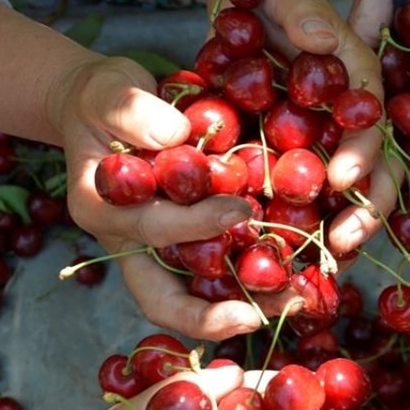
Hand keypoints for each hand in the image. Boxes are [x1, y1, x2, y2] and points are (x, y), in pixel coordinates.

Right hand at [52, 56, 273, 340]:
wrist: (115, 106)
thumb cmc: (105, 99)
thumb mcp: (107, 92)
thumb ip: (130, 110)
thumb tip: (175, 134)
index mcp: (103, 212)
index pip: (151, 229)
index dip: (195, 225)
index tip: (241, 210)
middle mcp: (134, 244)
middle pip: (167, 300)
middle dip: (213, 317)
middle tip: (261, 315)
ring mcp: (168, 249)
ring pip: (204, 295)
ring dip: (250, 306)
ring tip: (296, 300)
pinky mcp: (198, 241)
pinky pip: (229, 268)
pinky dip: (264, 274)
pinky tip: (305, 272)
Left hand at [221, 0, 400, 278]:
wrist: (242, 6)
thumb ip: (302, 8)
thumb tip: (323, 40)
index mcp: (355, 78)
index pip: (370, 118)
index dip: (362, 151)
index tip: (342, 180)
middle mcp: (351, 118)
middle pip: (377, 169)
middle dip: (366, 209)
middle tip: (344, 241)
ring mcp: (330, 143)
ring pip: (354, 197)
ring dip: (346, 232)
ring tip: (326, 268)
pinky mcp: (301, 159)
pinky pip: (317, 204)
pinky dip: (312, 235)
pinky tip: (293, 267)